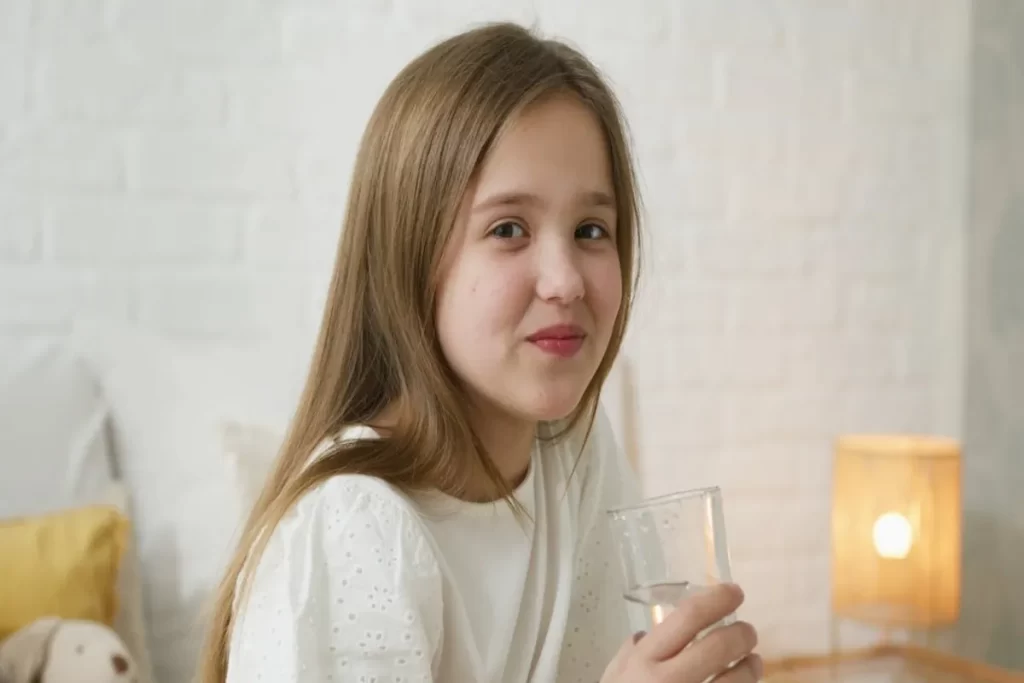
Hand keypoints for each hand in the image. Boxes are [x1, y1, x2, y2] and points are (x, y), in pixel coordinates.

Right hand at [600, 583, 760, 682]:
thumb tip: (646, 633)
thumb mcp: (611, 678)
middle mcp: (669, 681)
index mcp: (645, 660)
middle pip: (722, 644)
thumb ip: (628, 653)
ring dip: (752, 666)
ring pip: (739, 678)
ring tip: (751, 663)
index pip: (689, 615)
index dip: (718, 597)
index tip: (734, 591)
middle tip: (747, 632)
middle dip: (743, 633)